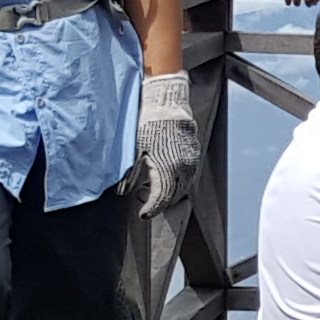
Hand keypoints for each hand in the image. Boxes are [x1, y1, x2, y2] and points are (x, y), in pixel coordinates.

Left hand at [135, 72, 203, 204]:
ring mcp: (192, 162)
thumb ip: (130, 175)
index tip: (143, 215)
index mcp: (167, 168)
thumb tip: (123, 192)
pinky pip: (188, 176)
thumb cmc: (149, 126)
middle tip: (142, 195)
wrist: (167, 105)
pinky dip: (176, 181)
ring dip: (168, 192)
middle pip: (173, 197)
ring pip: (182, 188)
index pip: (161, 199)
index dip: (151, 209)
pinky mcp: (195, 155)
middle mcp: (184, 168)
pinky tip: (164, 173)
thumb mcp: (135, 152)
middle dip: (158, 201)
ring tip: (152, 183)